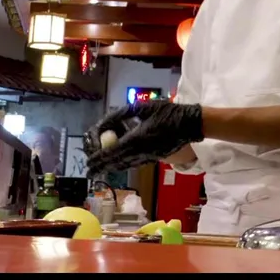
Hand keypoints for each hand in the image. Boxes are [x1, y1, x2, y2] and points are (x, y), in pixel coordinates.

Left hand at [86, 100, 204, 177]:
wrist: (190, 125)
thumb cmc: (168, 113)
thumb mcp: (144, 107)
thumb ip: (124, 113)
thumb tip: (107, 119)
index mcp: (136, 139)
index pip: (112, 152)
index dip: (98, 159)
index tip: (88, 163)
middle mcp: (140, 151)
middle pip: (116, 163)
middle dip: (101, 167)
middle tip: (90, 171)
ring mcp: (147, 156)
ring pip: (125, 165)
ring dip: (111, 167)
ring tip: (100, 170)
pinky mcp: (153, 157)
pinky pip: (134, 163)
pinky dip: (122, 164)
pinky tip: (118, 163)